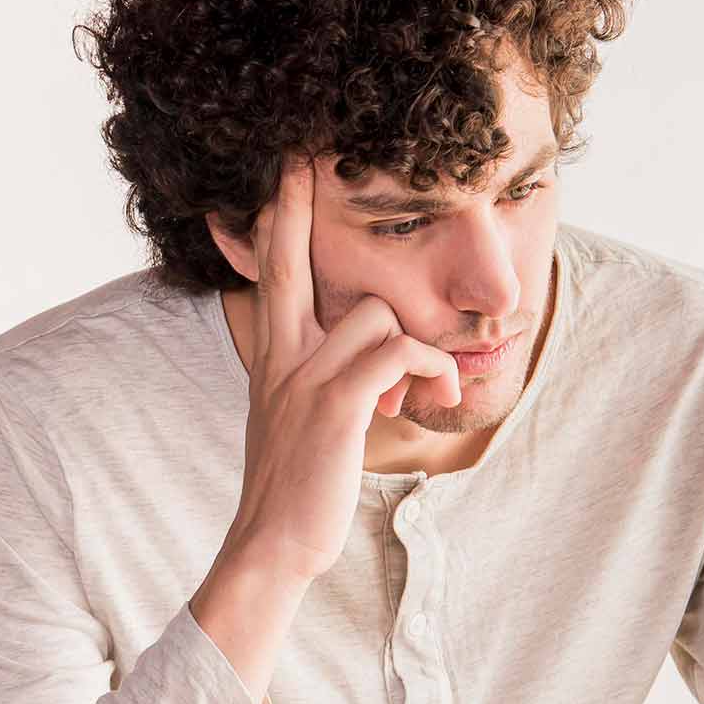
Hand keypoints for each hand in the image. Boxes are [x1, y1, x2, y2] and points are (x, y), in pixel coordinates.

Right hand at [225, 155, 462, 582]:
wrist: (272, 542)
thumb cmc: (293, 485)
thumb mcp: (291, 418)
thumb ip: (314, 376)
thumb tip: (366, 353)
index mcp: (272, 355)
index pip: (268, 271)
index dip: (271, 221)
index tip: (275, 175)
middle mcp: (282, 355)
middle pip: (289, 260)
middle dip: (292, 207)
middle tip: (298, 160)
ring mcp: (305, 376)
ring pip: (375, 313)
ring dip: (415, 345)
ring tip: (425, 385)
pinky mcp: (337, 402)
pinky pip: (400, 352)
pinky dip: (430, 368)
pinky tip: (436, 394)